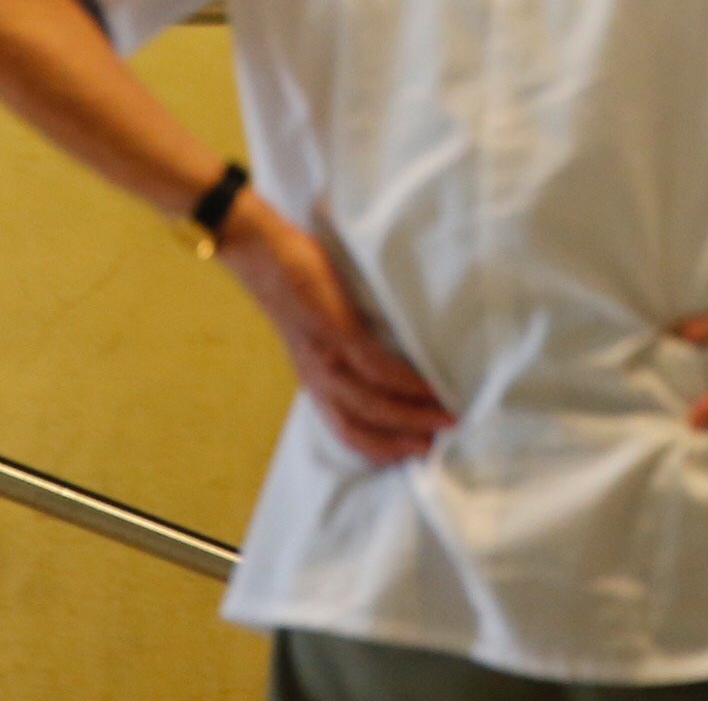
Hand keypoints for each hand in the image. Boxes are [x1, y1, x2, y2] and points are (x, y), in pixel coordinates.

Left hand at [216, 194, 450, 464]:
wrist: (259, 253)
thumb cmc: (293, 285)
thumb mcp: (316, 332)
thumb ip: (342, 351)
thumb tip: (382, 361)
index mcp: (314, 381)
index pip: (347, 432)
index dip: (382, 449)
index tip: (415, 453)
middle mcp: (318, 380)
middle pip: (362, 428)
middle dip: (403, 442)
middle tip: (441, 444)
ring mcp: (326, 358)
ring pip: (373, 404)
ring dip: (414, 416)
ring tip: (448, 417)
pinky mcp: (335, 332)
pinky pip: (377, 367)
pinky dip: (407, 382)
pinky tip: (430, 385)